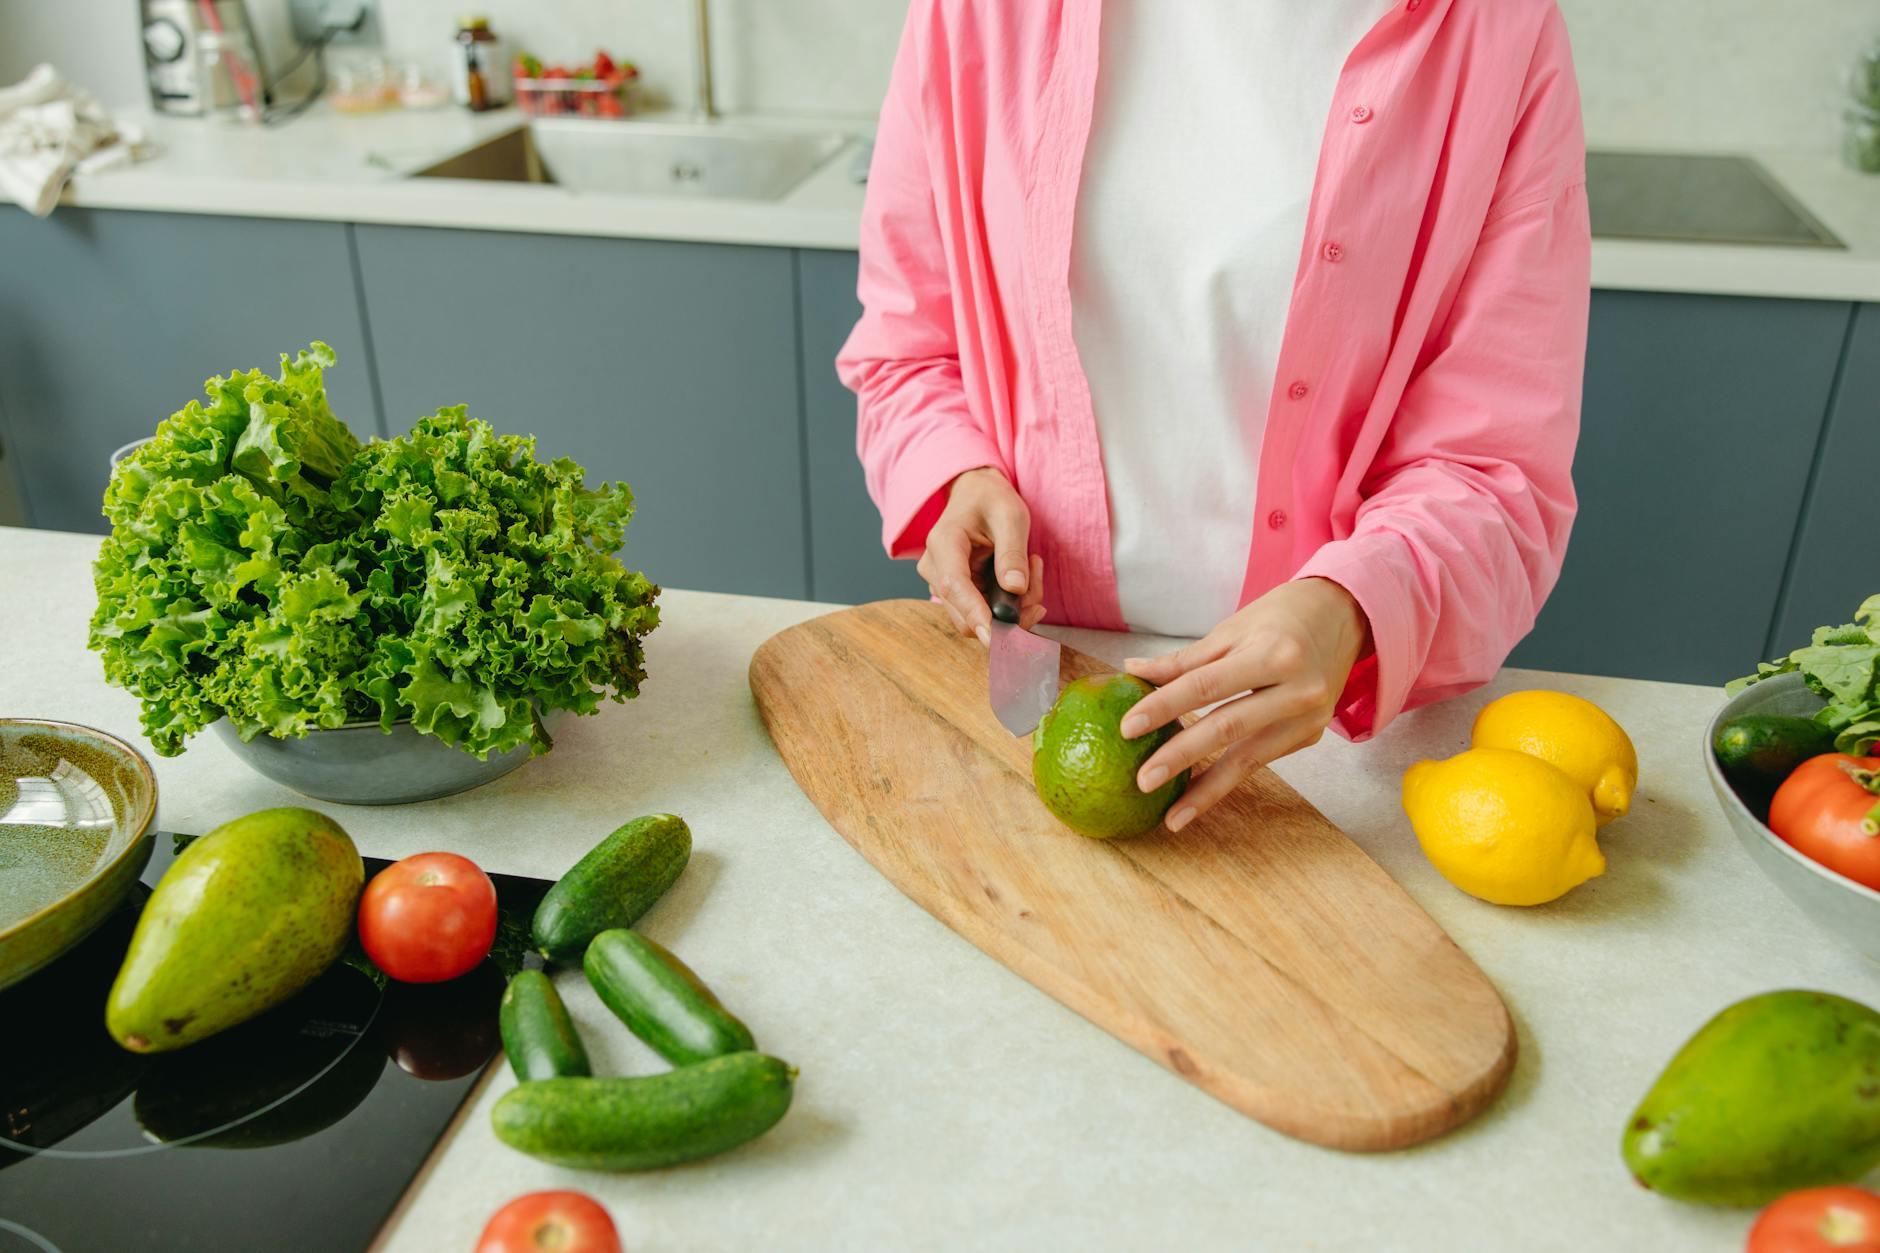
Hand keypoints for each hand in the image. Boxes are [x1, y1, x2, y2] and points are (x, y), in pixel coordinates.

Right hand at [917, 467, 1045, 643]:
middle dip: (1008, 613)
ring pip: (978, 619)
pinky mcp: (957, 594)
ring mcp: (943, 584)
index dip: (975, 612)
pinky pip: (984, 613)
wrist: (976, 495)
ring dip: (1013, 607)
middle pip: (965, 614)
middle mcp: (935, 568)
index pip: (953, 585)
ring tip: (1032, 569)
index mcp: (944, 543)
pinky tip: (1022, 577)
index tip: (996, 636)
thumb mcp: (1011, 516)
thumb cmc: (990, 500)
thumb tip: (1014, 588)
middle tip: (1037, 588)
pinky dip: (1009, 605)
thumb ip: (1013, 552)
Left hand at [1120, 578, 1369, 831]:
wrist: (1344, 618)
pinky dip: (1227, 778)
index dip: (1163, 707)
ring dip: (1206, 790)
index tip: (1128, 728)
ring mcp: (1308, 718)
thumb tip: (1133, 670)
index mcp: (1274, 653)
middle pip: (1228, 727)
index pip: (1206, 685)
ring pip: (1248, 759)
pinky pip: (1260, 760)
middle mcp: (1297, 689)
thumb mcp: (1233, 629)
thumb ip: (1185, 660)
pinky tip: (1199, 796)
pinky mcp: (1310, 736)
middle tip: (1143, 781)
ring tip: (1172, 816)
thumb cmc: (1281, 618)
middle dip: (1182, 757)